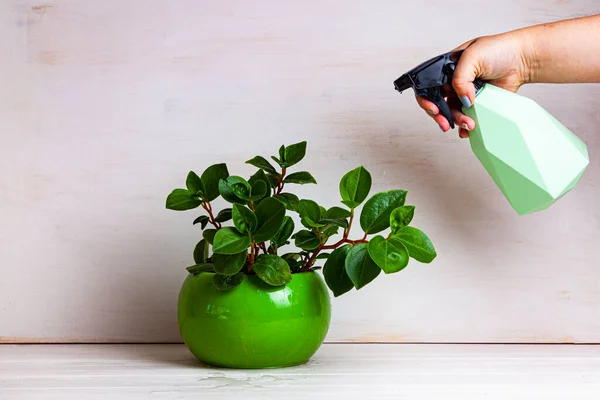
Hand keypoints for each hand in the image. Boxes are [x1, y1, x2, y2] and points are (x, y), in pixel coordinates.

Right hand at [416, 32, 532, 137]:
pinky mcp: (478, 104)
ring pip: (453, 113)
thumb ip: (460, 78)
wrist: (523, 59)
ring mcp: (465, 94)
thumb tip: (462, 100)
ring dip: (457, 121)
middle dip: (440, 115)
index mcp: (447, 69)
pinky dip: (465, 127)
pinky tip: (468, 130)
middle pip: (438, 103)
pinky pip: (467, 117)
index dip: (426, 99)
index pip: (428, 86)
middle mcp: (454, 82)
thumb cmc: (499, 49)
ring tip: (469, 124)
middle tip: (446, 124)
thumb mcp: (473, 56)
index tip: (435, 109)